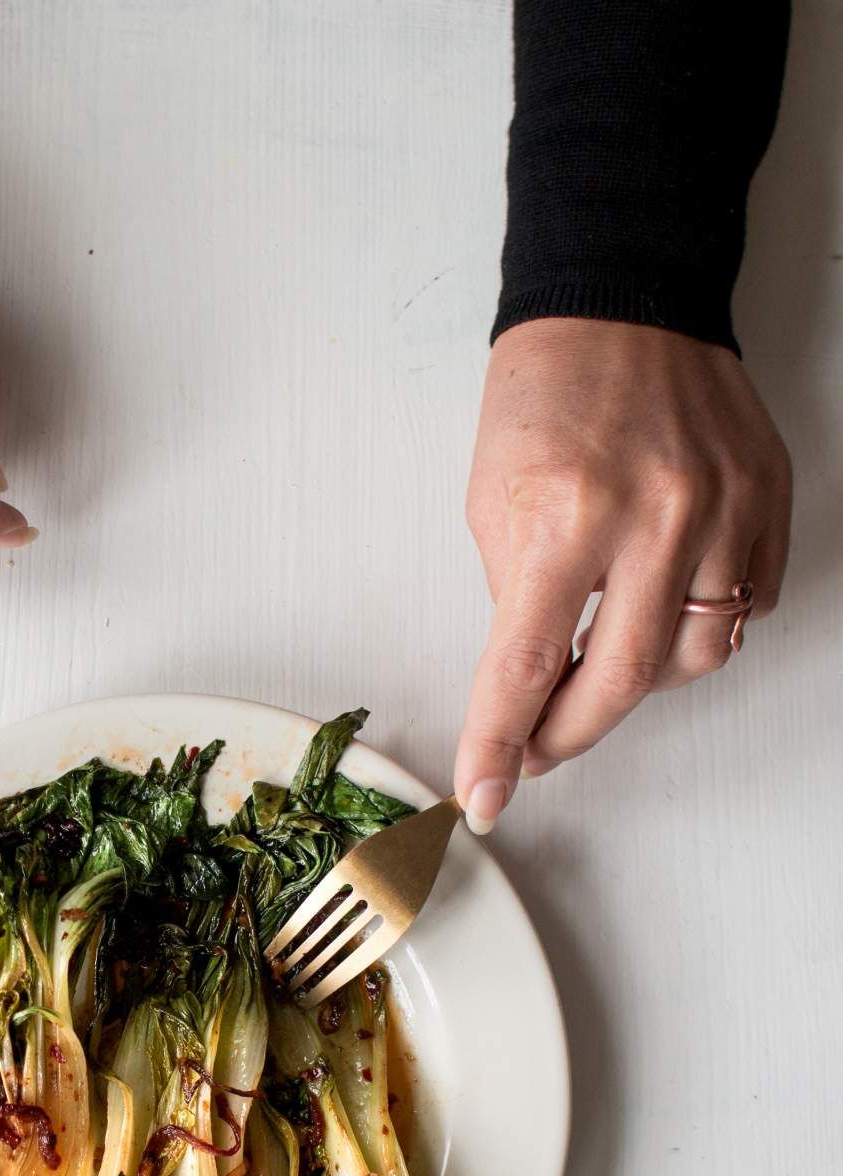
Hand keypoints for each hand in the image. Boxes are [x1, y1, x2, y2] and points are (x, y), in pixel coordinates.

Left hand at [456, 320, 790, 830]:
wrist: (620, 299)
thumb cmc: (546, 394)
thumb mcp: (492, 501)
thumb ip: (519, 599)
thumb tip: (533, 683)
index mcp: (564, 515)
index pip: (526, 666)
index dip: (501, 744)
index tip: (486, 797)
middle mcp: (654, 516)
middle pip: (621, 682)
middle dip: (569, 733)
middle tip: (537, 746)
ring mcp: (722, 509)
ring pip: (693, 657)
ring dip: (637, 682)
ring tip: (599, 659)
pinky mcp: (767, 498)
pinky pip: (745, 608)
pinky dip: (702, 625)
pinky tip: (664, 600)